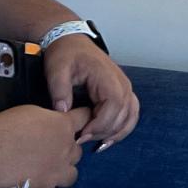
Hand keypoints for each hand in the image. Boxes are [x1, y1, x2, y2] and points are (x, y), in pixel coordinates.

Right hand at [0, 105, 93, 187]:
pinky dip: (49, 186)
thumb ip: (49, 120)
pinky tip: (37, 183)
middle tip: (52, 149)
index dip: (82, 118)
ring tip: (48, 168)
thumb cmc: (3, 128)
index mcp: (64, 125)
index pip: (85, 117)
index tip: (78, 120)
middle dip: (69, 148)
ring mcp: (57, 171)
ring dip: (63, 170)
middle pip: (79, 149)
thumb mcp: (31, 113)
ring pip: (72, 172)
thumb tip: (52, 126)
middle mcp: (66, 148)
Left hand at [40, 32, 138, 146]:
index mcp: (107, 76)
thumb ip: (59, 90)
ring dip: (116, 133)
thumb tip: (62, 113)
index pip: (114, 104)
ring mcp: (125, 87)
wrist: (73, 42)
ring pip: (130, 116)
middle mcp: (121, 82)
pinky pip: (130, 113)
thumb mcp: (57, 70)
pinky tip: (108, 139)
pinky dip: (123, 128)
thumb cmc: (66, 55)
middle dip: (104, 132)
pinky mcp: (122, 92)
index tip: (81, 135)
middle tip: (81, 140)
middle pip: (123, 114)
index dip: (100, 124)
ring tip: (97, 145)